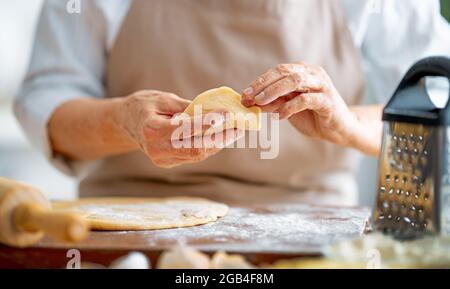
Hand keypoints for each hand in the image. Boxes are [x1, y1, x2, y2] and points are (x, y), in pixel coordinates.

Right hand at [117, 90, 242, 167]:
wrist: (126, 123)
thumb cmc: (144, 106)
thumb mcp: (163, 99)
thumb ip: (186, 107)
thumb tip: (214, 112)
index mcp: (151, 130)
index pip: (185, 130)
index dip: (208, 124)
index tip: (227, 114)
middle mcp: (156, 149)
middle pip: (195, 148)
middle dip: (220, 137)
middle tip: (239, 126)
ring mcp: (162, 159)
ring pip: (197, 154)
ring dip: (218, 143)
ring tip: (235, 130)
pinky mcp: (168, 163)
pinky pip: (194, 156)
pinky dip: (209, 146)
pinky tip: (221, 136)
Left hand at [241, 62, 372, 152]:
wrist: (339, 129)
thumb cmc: (313, 116)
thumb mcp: (288, 108)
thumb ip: (273, 102)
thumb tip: (252, 102)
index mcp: (303, 71)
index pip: (278, 71)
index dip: (259, 82)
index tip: (244, 95)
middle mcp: (313, 74)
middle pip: (284, 72)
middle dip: (262, 85)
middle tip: (248, 98)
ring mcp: (322, 86)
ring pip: (295, 80)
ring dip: (274, 91)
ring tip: (260, 103)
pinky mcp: (327, 101)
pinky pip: (305, 99)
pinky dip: (289, 107)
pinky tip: (279, 116)